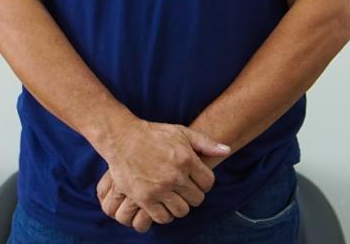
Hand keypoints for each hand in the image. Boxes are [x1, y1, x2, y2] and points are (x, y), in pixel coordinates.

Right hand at [96, 121, 228, 229]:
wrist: (122, 138)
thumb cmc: (154, 134)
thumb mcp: (181, 132)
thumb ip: (206, 143)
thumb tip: (227, 150)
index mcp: (187, 160)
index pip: (208, 183)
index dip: (204, 182)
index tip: (195, 180)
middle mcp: (175, 176)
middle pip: (197, 199)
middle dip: (193, 194)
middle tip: (183, 189)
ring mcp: (159, 188)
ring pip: (182, 210)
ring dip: (179, 205)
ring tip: (173, 197)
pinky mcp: (144, 198)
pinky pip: (162, 217)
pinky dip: (164, 213)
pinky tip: (162, 203)